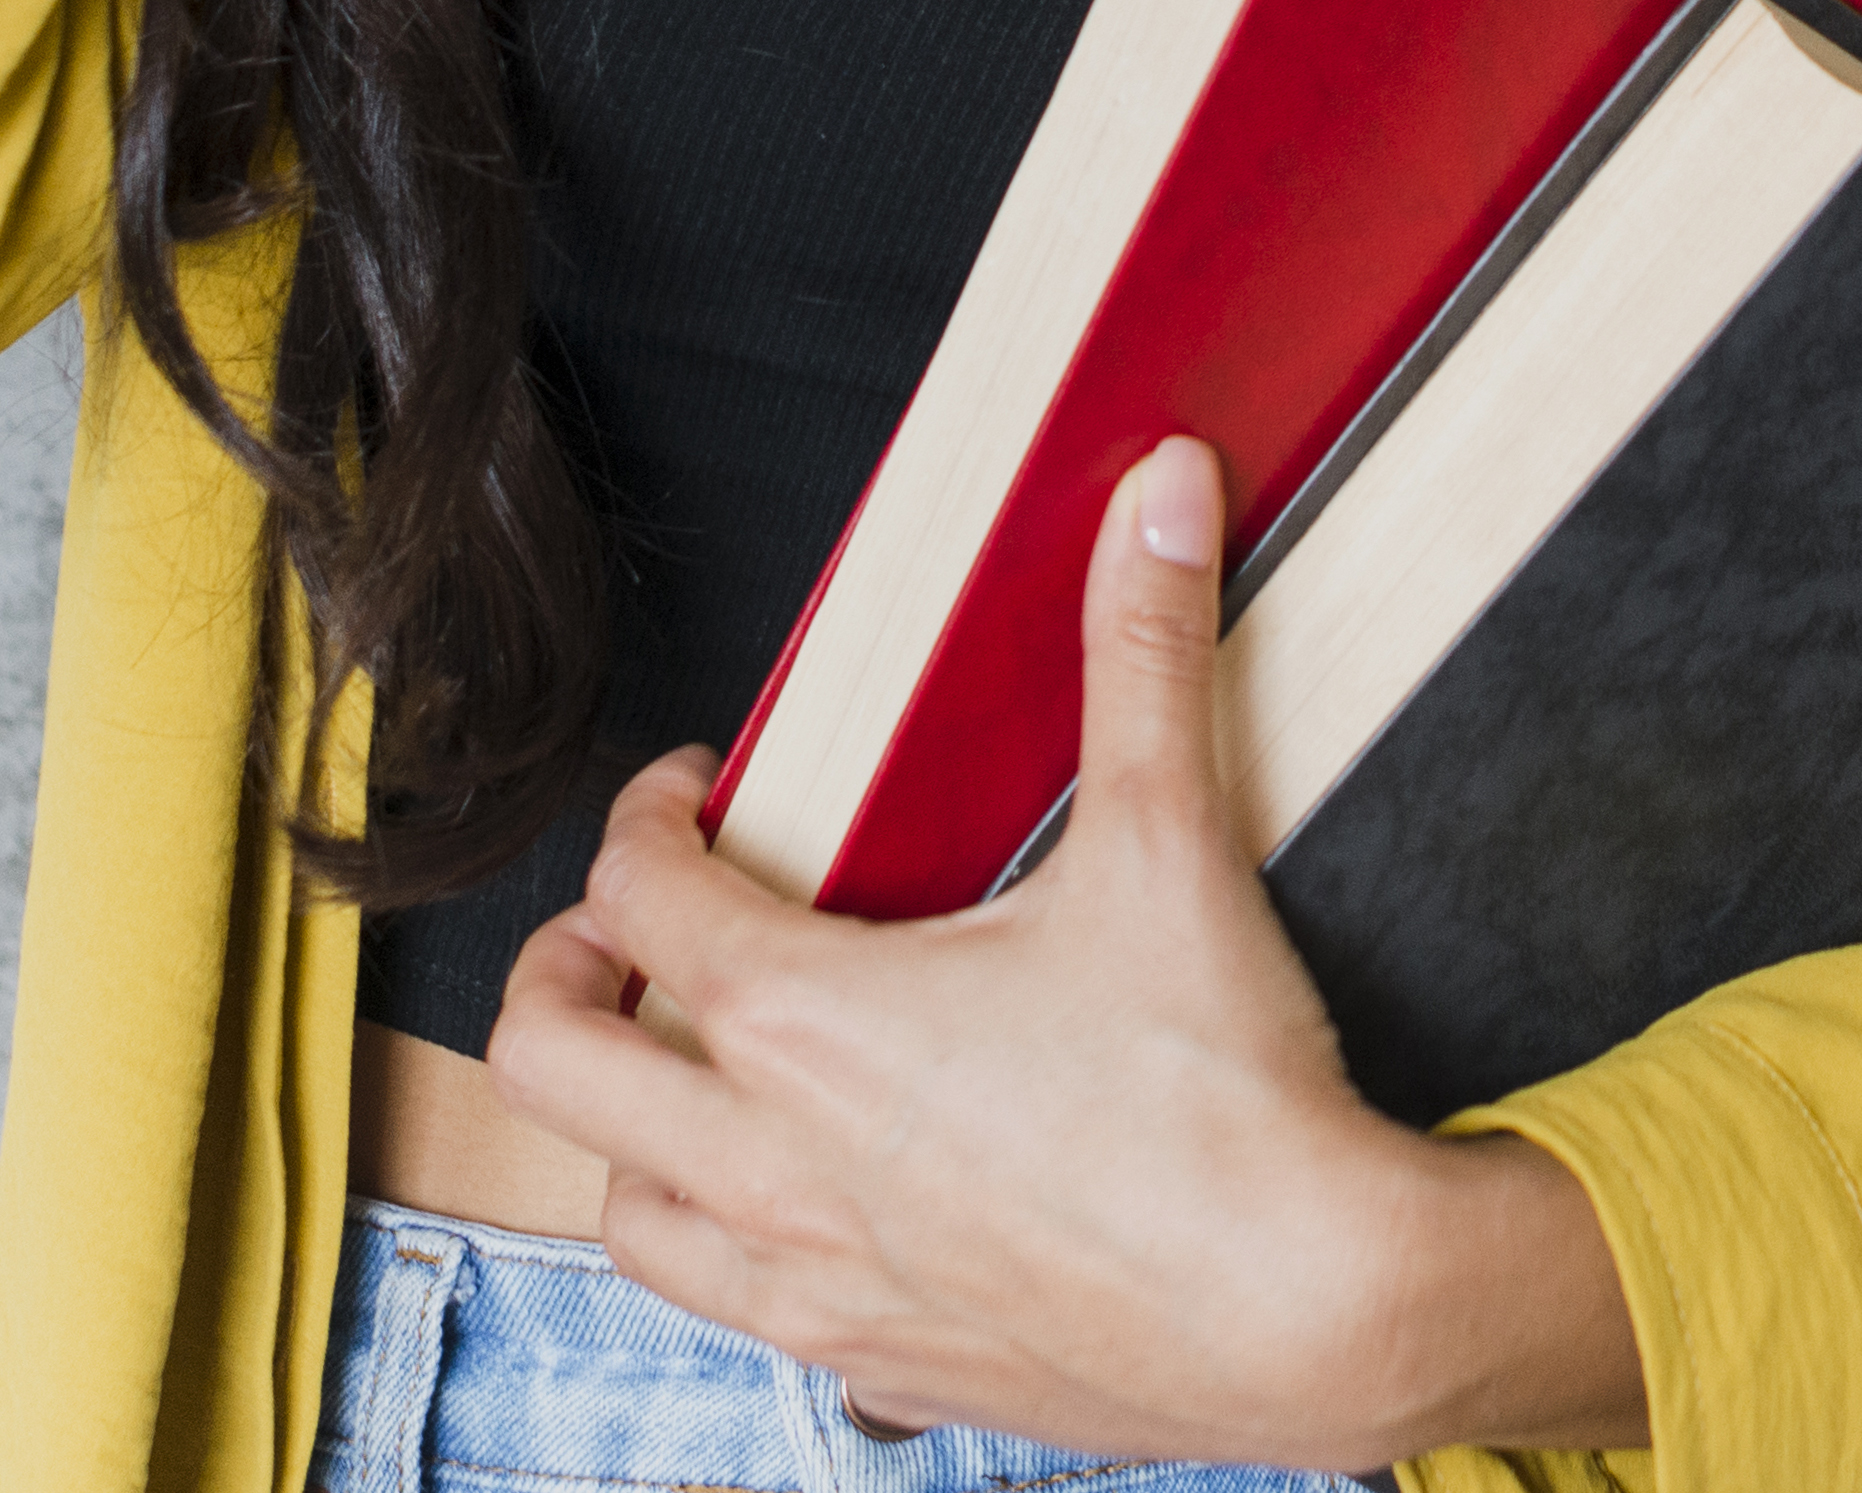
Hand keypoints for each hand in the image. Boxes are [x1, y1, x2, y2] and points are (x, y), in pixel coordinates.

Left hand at [483, 444, 1649, 1466]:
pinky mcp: (881, 1366)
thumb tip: (1157, 495)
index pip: (635, 890)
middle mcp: (771, 1161)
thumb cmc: (1218, 1099)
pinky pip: (744, 1322)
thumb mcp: (1170, 842)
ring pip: (621, 1217)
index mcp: (803, 1022)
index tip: (695, 791)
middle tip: (630, 933)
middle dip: (566, 972)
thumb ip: (1144, 651)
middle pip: (555, 1058)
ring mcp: (814, 1281)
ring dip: (629, 1135)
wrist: (1306, 1307)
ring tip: (689, 1078)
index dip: (644, 813)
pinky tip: (817, 1215)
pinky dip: (740, 1257)